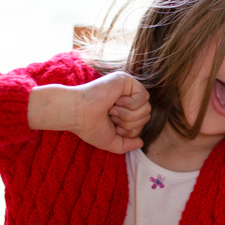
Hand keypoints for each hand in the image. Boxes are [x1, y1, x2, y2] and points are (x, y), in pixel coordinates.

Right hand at [28, 71, 150, 153]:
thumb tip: (142, 142)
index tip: (114, 127)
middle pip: (146, 115)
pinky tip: (115, 102)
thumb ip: (127, 144)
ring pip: (146, 108)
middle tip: (112, 117)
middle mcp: (126, 97)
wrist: (78, 114)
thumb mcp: (110, 141)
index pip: (141, 122)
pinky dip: (130, 105)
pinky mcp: (126, 80)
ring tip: (112, 110)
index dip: (130, 130)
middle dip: (130, 124)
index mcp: (123, 109)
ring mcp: (126, 88)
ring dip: (128, 115)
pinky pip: (143, 97)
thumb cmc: (89, 126)